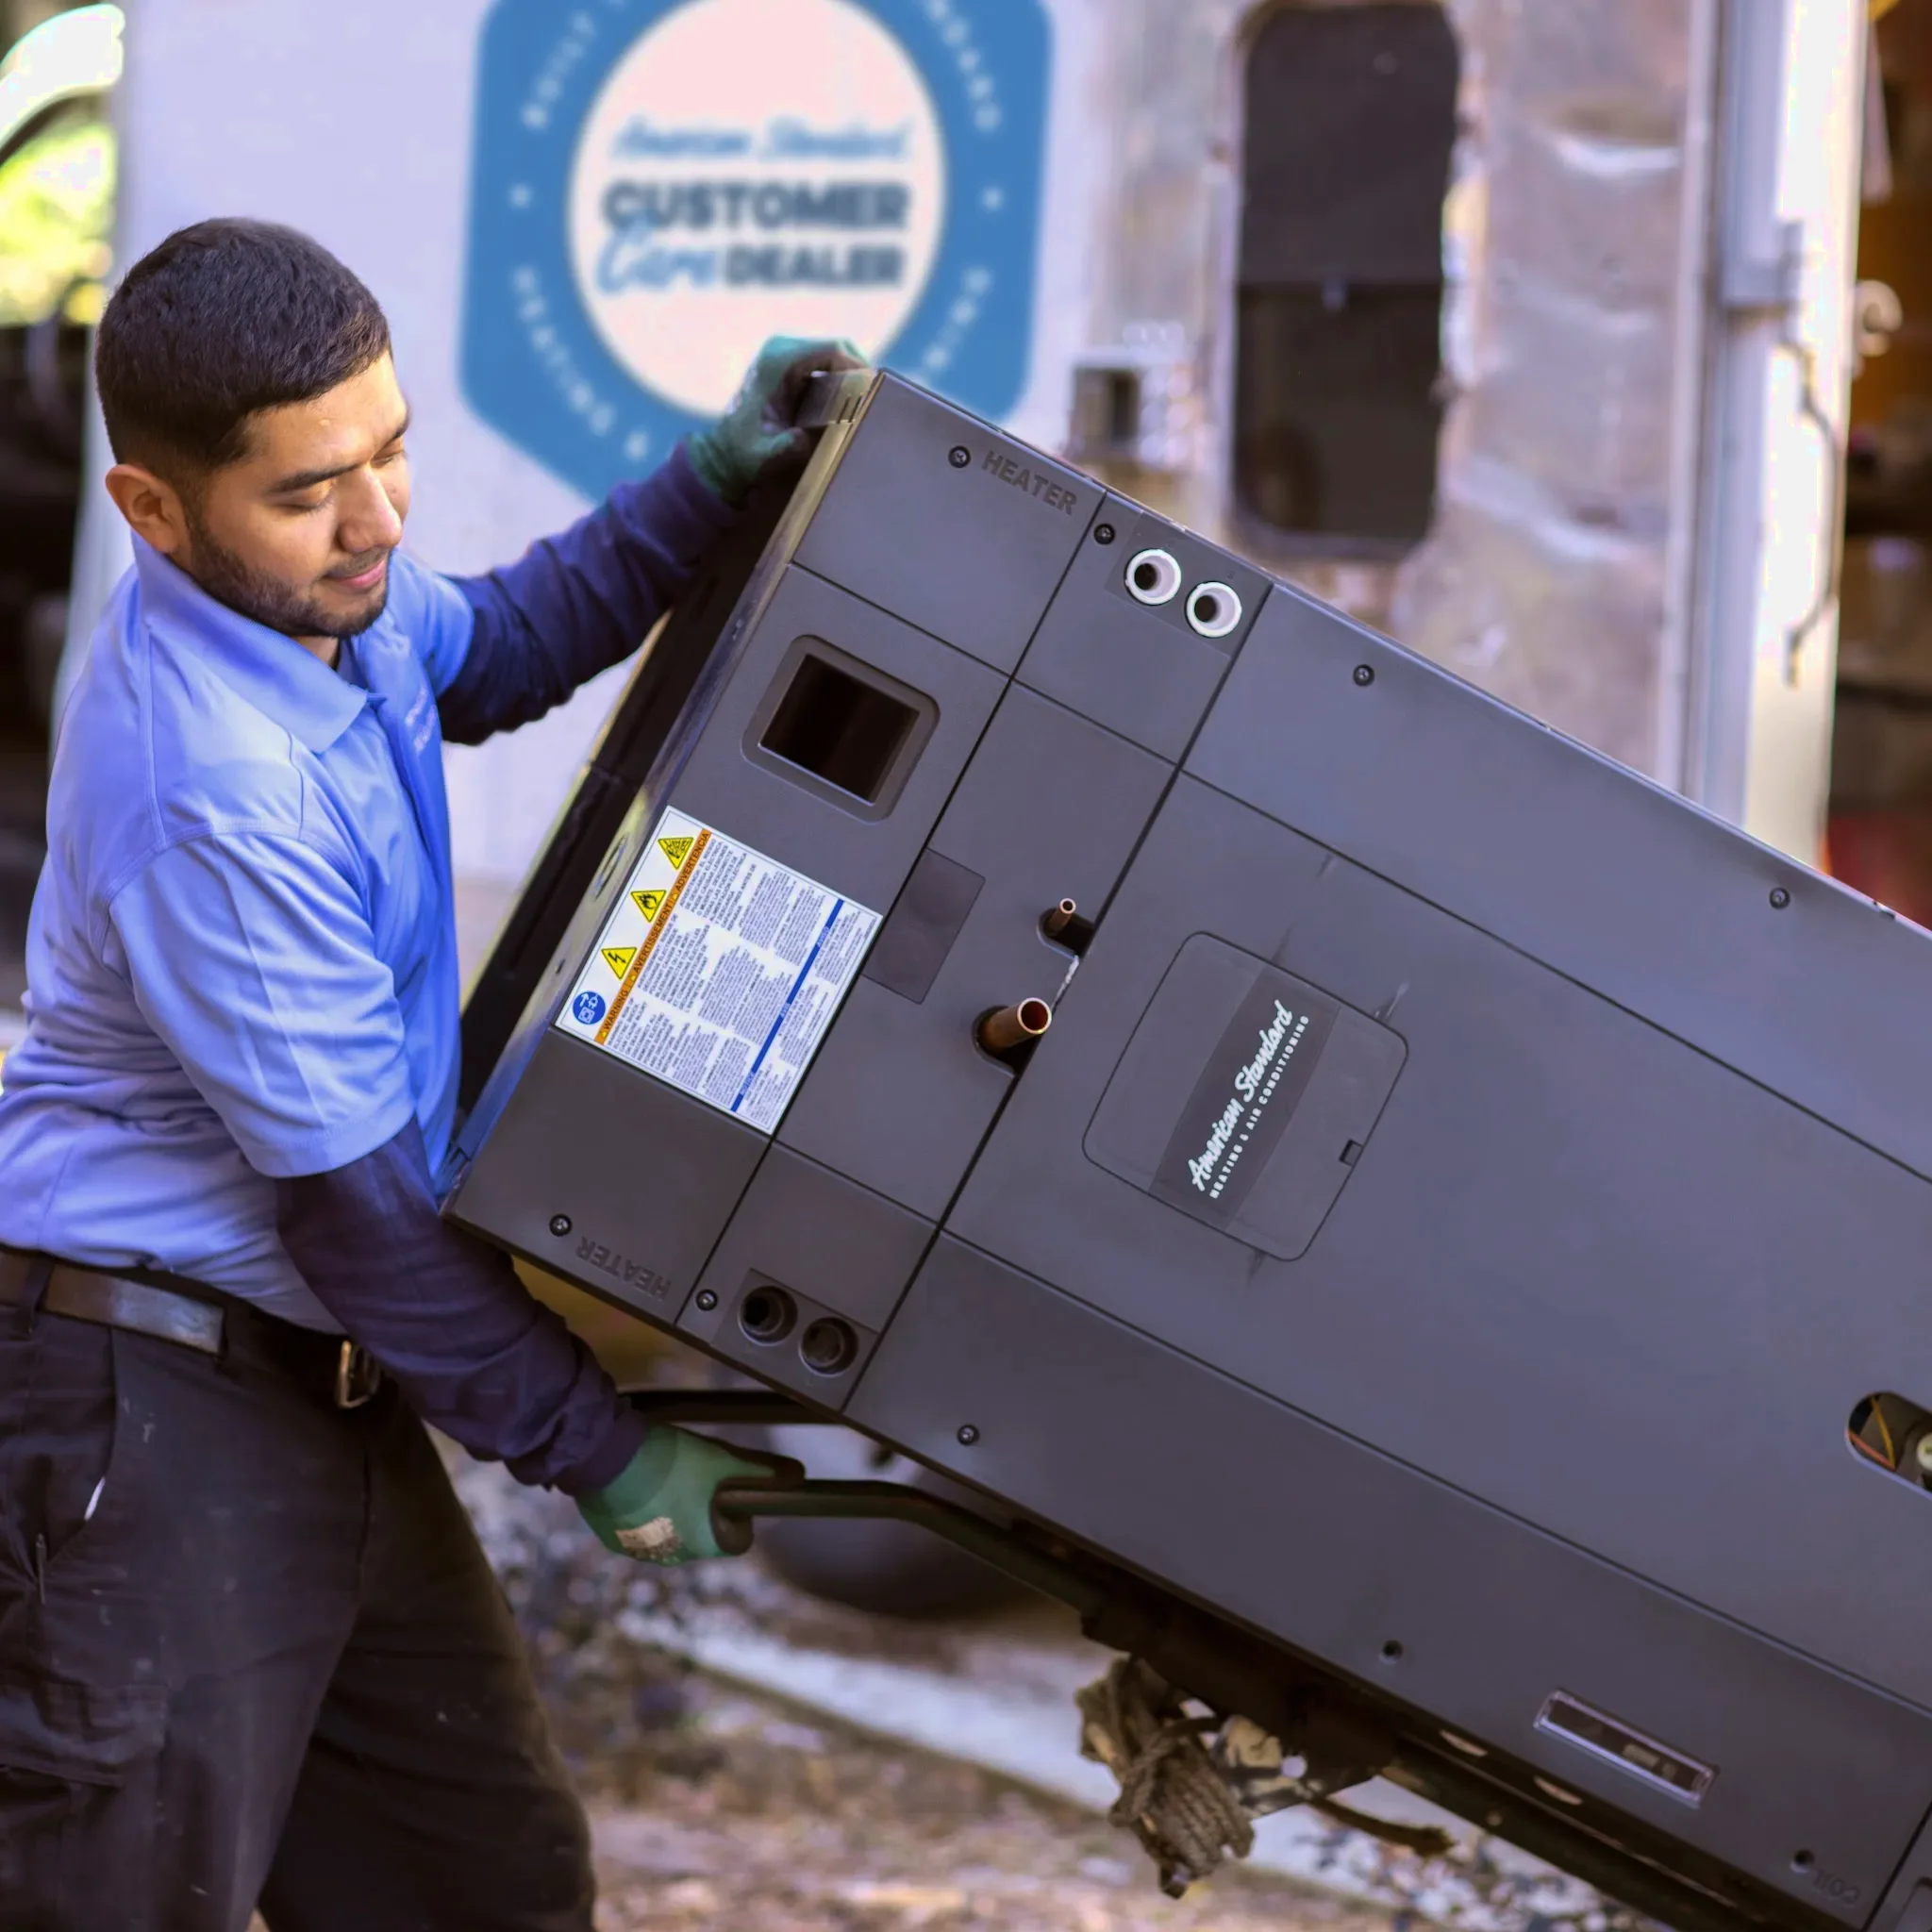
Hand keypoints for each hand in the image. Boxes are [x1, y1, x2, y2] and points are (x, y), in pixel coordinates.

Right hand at [577, 1426, 800, 1563]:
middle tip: (693, 1477)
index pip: (737, 1541)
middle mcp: (673, 1557)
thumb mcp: (721, 1459)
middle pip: (702, 1537)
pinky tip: (636, 1485)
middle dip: (702, 1512)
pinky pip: (636, 1530)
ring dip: (670, 1514)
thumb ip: (760, 1470)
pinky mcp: (611, 1541)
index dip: (738, 1517)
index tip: (727, 1493)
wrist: (605, 1456)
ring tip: (662, 1478)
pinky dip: (640, 1514)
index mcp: (704, 1543)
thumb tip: (800, 1473)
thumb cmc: (670, 1460)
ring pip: (668, 1534)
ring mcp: (638, 1552)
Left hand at [686, 335, 866, 504]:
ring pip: (835, 355)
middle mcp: (782, 349)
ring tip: (864, 407)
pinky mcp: (790, 366)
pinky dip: (841, 383)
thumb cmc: (742, 455)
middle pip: (839, 348)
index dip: (860, 368)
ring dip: (851, 378)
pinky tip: (847, 408)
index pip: (833, 349)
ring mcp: (785, 355)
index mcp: (778, 361)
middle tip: (876, 402)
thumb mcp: (761, 456)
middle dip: (860, 372)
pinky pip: (826, 365)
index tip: (875, 394)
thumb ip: (781, 447)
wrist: (722, 454)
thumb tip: (799, 439)